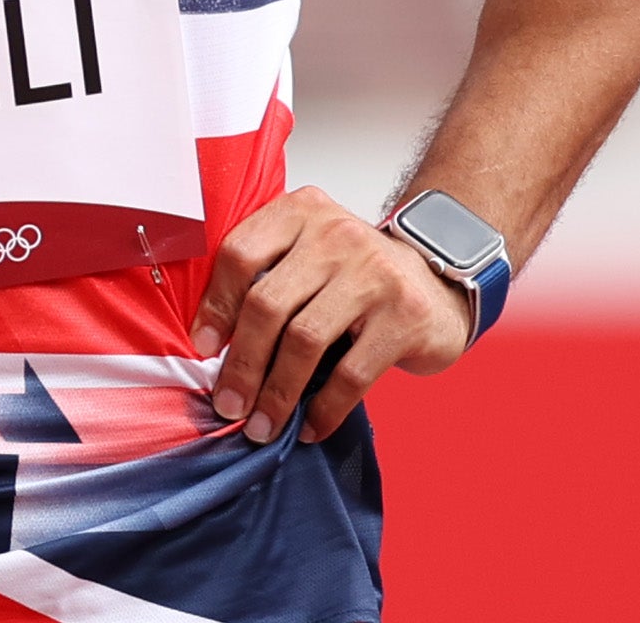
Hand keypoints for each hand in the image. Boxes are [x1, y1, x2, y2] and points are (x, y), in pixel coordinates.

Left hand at [188, 185, 475, 446]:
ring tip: (263, 426)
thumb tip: (211, 347)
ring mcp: (374, 274)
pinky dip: (324, 409)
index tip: (203, 349)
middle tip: (228, 404)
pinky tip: (311, 427)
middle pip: (268, 304)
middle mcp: (337, 235)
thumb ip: (266, 278)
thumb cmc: (355, 277)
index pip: (240, 252)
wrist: (436, 283)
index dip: (215, 306)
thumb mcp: (310, 254)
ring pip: (304, 341)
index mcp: (303, 212)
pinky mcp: (404, 316)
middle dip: (241, 364)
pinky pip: (350, 374)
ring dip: (276, 394)